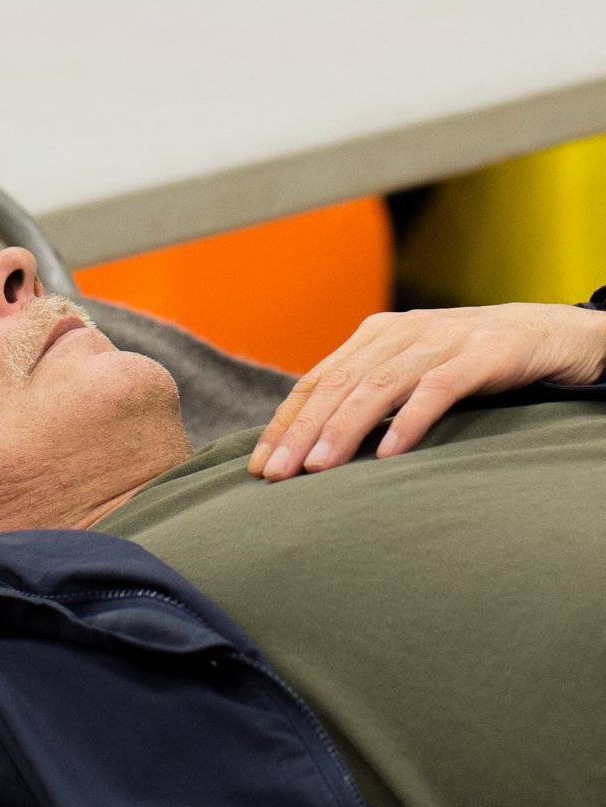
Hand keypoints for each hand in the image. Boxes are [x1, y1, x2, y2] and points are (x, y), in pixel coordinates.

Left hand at [248, 302, 605, 479]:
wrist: (547, 332)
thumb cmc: (470, 360)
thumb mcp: (411, 370)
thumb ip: (369, 393)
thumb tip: (316, 440)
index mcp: (373, 337)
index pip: (315, 382)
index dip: (285, 423)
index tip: (260, 466)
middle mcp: (398, 334)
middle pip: (336, 385)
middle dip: (301, 432)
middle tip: (275, 474)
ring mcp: (439, 341)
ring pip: (377, 386)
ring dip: (343, 429)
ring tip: (317, 467)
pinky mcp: (481, 355)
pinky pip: (437, 389)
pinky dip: (410, 420)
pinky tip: (388, 453)